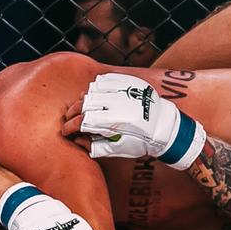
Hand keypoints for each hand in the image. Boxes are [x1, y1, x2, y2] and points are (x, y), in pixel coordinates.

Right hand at [64, 72, 205, 168]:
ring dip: (83, 99)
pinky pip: (105, 80)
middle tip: (70, 118)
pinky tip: (94, 95)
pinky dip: (96, 87)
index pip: (84, 121)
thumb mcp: (118, 149)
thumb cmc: (140, 141)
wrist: (164, 127)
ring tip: (81, 107)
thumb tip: (77, 139)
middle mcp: (119, 104)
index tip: (66, 131)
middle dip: (72, 112)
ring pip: (93, 90)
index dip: (71, 126)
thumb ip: (95, 146)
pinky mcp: (129, 83)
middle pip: (85, 104)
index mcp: (116, 123)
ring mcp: (124, 91)